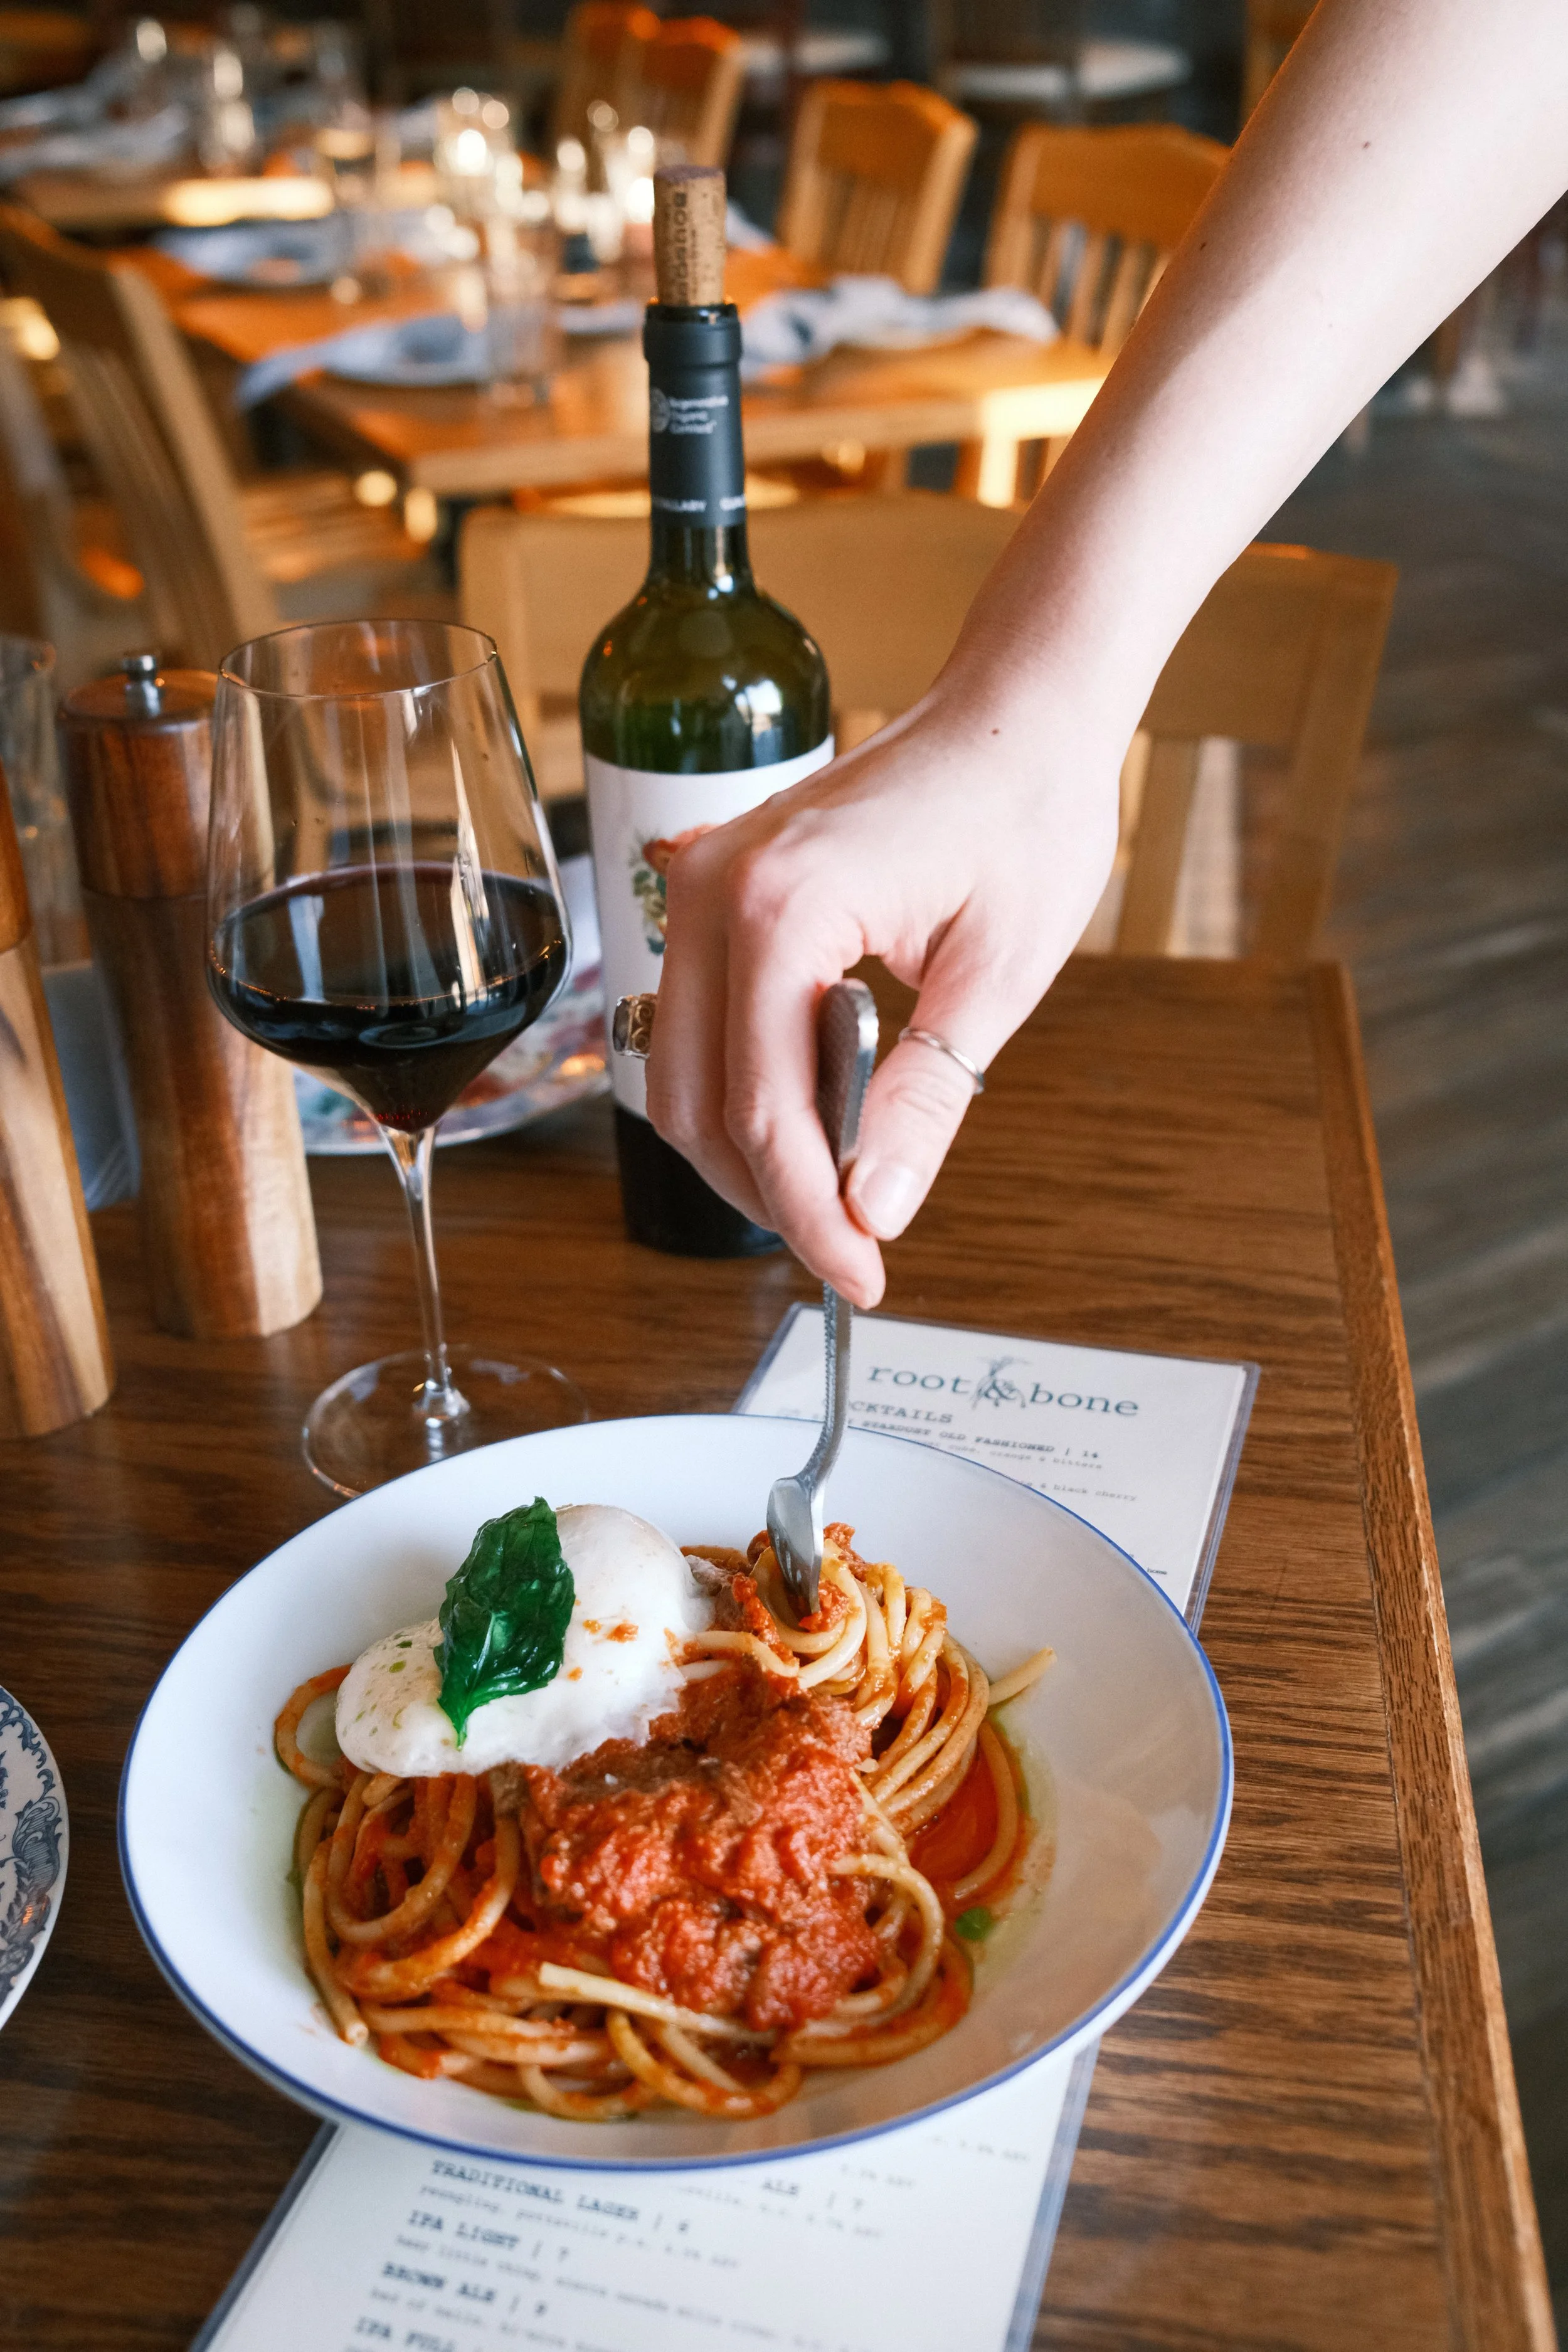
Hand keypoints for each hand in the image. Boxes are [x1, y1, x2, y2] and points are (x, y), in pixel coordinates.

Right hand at [644, 678, 1120, 1306]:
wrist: (1015, 710)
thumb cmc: (1024, 812)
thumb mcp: (997, 974)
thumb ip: (923, 1098)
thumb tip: (874, 1209)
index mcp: (781, 909)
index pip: (765, 1111)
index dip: (812, 1215)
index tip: (863, 1275)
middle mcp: (713, 894)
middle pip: (694, 1105)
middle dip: (767, 1195)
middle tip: (852, 1248)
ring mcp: (700, 887)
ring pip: (676, 1075)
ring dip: (744, 1150)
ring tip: (835, 1190)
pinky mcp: (714, 893)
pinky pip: (692, 1024)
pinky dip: (739, 1089)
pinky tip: (813, 1116)